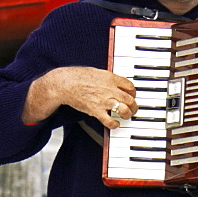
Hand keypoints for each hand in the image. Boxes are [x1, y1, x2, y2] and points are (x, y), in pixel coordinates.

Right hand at [22, 66, 136, 128]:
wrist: (64, 83)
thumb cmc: (78, 76)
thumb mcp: (97, 72)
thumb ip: (109, 78)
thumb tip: (117, 82)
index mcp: (111, 78)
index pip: (131, 86)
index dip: (133, 93)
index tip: (131, 96)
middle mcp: (110, 89)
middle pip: (131, 99)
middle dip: (134, 106)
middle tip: (132, 109)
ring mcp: (103, 100)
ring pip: (125, 110)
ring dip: (128, 114)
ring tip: (125, 116)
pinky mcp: (96, 111)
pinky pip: (110, 121)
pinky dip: (115, 125)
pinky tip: (115, 124)